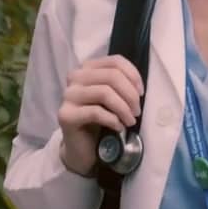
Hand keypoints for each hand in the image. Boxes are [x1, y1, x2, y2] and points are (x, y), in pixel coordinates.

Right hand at [56, 55, 143, 176]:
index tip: (141, 93)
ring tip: (131, 121)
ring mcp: (68, 96)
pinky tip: (119, 128)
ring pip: (104, 93)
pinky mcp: (66, 115)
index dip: (133, 75)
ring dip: (123, 108)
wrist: (82, 147)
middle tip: (137, 112)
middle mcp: (75, 77)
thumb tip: (137, 86)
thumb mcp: (112, 98)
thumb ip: (121, 85)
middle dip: (130, 94)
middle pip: (111, 76)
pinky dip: (113, 120)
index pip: (115, 61)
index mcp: (87, 68)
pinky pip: (96, 112)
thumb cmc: (100, 119)